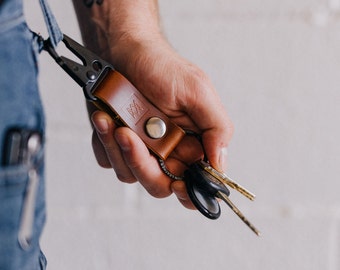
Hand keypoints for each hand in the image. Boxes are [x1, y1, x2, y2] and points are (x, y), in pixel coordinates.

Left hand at [90, 36, 233, 208]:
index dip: (191, 192)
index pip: (199, 181)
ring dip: (118, 149)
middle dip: (142, 164)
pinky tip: (105, 118)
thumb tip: (221, 164)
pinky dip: (104, 142)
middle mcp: (168, 150)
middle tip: (129, 136)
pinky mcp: (116, 144)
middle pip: (160, 185)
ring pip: (130, 174)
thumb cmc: (161, 66)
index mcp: (193, 141)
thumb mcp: (197, 90)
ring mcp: (141, 149)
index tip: (180, 185)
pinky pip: (108, 160)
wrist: (123, 50)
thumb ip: (217, 127)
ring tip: (112, 119)